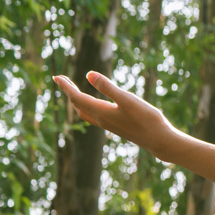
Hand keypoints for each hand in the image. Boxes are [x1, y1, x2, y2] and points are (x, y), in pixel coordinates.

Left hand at [54, 71, 180, 158]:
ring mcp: (108, 124)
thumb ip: (108, 87)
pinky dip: (87, 107)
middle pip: (78, 105)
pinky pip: (93, 116)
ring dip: (77, 100)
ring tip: (74, 90)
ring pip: (84, 112)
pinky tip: (95, 104)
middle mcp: (101, 119)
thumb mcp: (128, 100)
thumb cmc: (146, 119)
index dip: (66, 87)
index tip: (56, 77)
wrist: (158, 140)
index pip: (77, 97)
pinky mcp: (116, 126)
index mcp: (101, 112)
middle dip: (69, 92)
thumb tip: (88, 74)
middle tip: (62, 80)